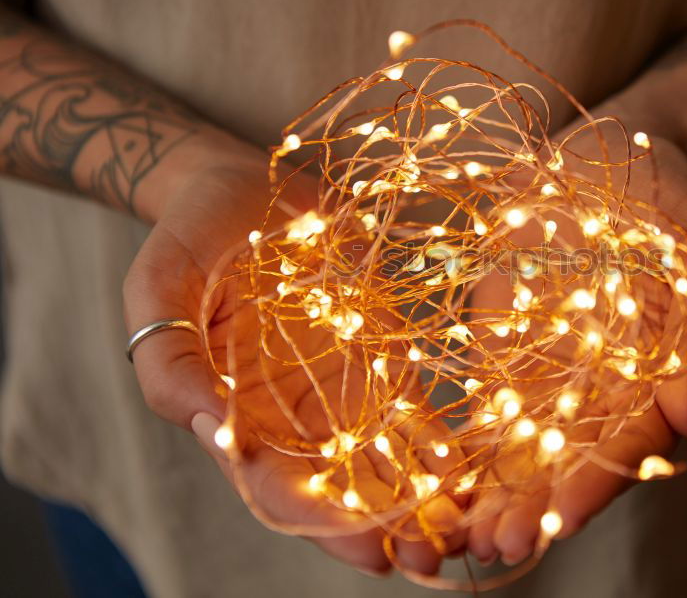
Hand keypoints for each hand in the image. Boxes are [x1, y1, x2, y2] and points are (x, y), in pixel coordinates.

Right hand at [122, 144, 463, 575]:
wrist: (244, 188)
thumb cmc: (193, 236)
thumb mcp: (159, 289)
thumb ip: (169, 360)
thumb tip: (212, 425)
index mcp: (237, 413)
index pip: (278, 487)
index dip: (321, 524)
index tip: (368, 550)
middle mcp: (290, 416)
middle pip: (339, 490)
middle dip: (385, 528)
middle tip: (430, 557)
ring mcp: (338, 390)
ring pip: (382, 462)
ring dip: (421, 499)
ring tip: (464, 526)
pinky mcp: (377, 360)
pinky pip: (408, 412)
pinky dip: (436, 444)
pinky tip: (469, 467)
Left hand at [464, 133, 686, 564]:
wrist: (611, 150)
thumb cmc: (672, 193)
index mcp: (659, 367)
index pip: (630, 438)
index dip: (597, 479)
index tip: (560, 518)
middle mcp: (605, 378)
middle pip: (571, 455)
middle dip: (536, 502)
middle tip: (499, 544)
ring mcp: (555, 363)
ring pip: (527, 442)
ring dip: (497, 488)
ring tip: (463, 533)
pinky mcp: (510, 341)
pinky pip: (492, 399)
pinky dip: (470, 440)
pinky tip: (442, 477)